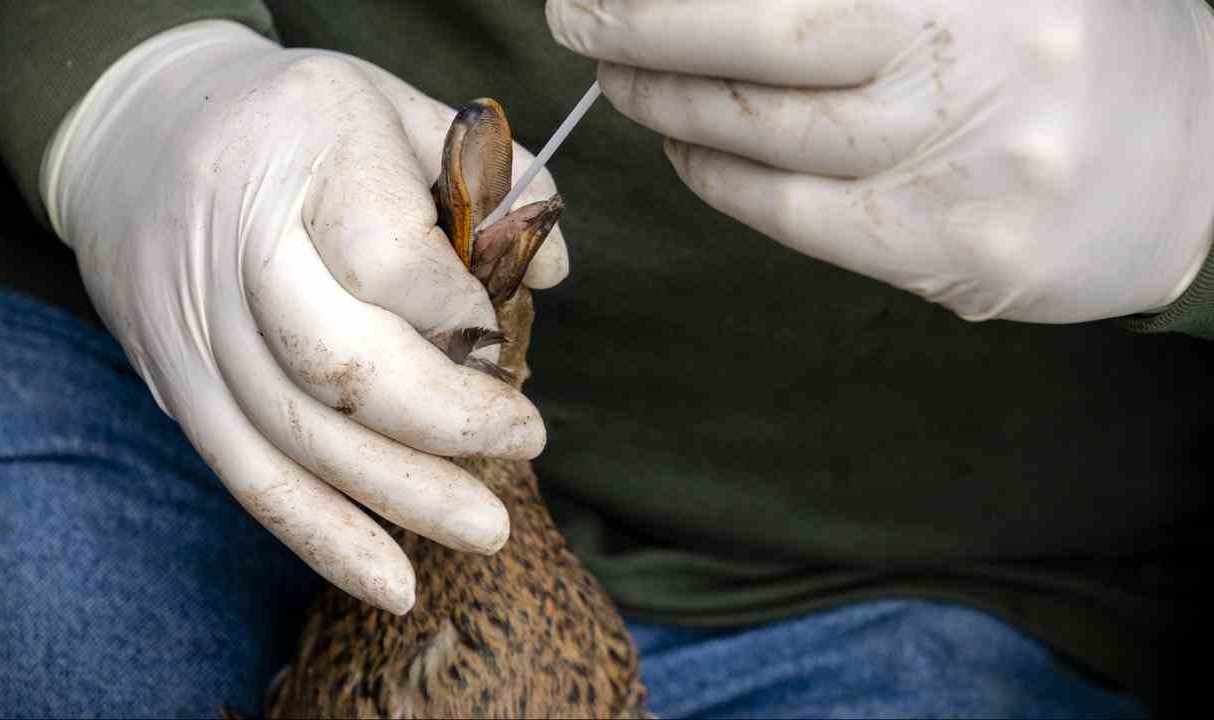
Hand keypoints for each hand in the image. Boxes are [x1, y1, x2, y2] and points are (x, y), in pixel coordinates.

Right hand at [41, 20, 567, 612]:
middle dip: (447, 422)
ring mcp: (194, 320)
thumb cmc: (296, 120)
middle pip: (340, 363)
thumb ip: (484, 178)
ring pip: (296, 437)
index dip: (463, 310)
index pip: (391, 260)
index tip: (498, 326)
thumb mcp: (393, 107)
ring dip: (401, 497)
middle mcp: (237, 240)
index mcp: (304, 149)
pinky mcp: (174, 380)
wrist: (139, 129)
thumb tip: (554, 268)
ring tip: (487, 529)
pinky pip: (247, 476)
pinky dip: (323, 537)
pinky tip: (393, 582)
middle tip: (528, 440)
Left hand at [548, 0, 1213, 321]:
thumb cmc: (1064, 48)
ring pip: (767, 131)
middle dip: (645, 33)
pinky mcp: (953, 251)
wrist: (1198, 164)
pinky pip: (794, 213)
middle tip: (579, 24)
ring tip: (626, 82)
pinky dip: (720, 178)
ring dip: (670, 103)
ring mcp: (967, 159)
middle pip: (765, 39)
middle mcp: (977, 54)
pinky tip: (689, 148)